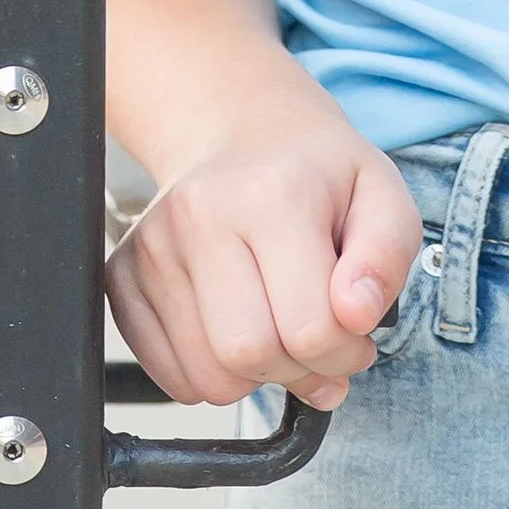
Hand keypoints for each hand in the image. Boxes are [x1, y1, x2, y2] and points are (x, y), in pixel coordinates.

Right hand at [107, 76, 424, 411]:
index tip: (355, 336)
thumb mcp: (381, 195)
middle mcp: (200, 216)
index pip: (310, 327)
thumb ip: (386, 256)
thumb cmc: (316, 172)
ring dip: (253, 378)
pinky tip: (235, 329)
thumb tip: (356, 315)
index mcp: (272, 193)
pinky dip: (209, 374)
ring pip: (205, 378)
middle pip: (249, 355)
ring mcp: (153, 247)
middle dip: (297, 369)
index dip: (346, 352)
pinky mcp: (122, 276)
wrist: (240, 130)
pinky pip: (168, 375)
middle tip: (316, 342)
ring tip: (277, 332)